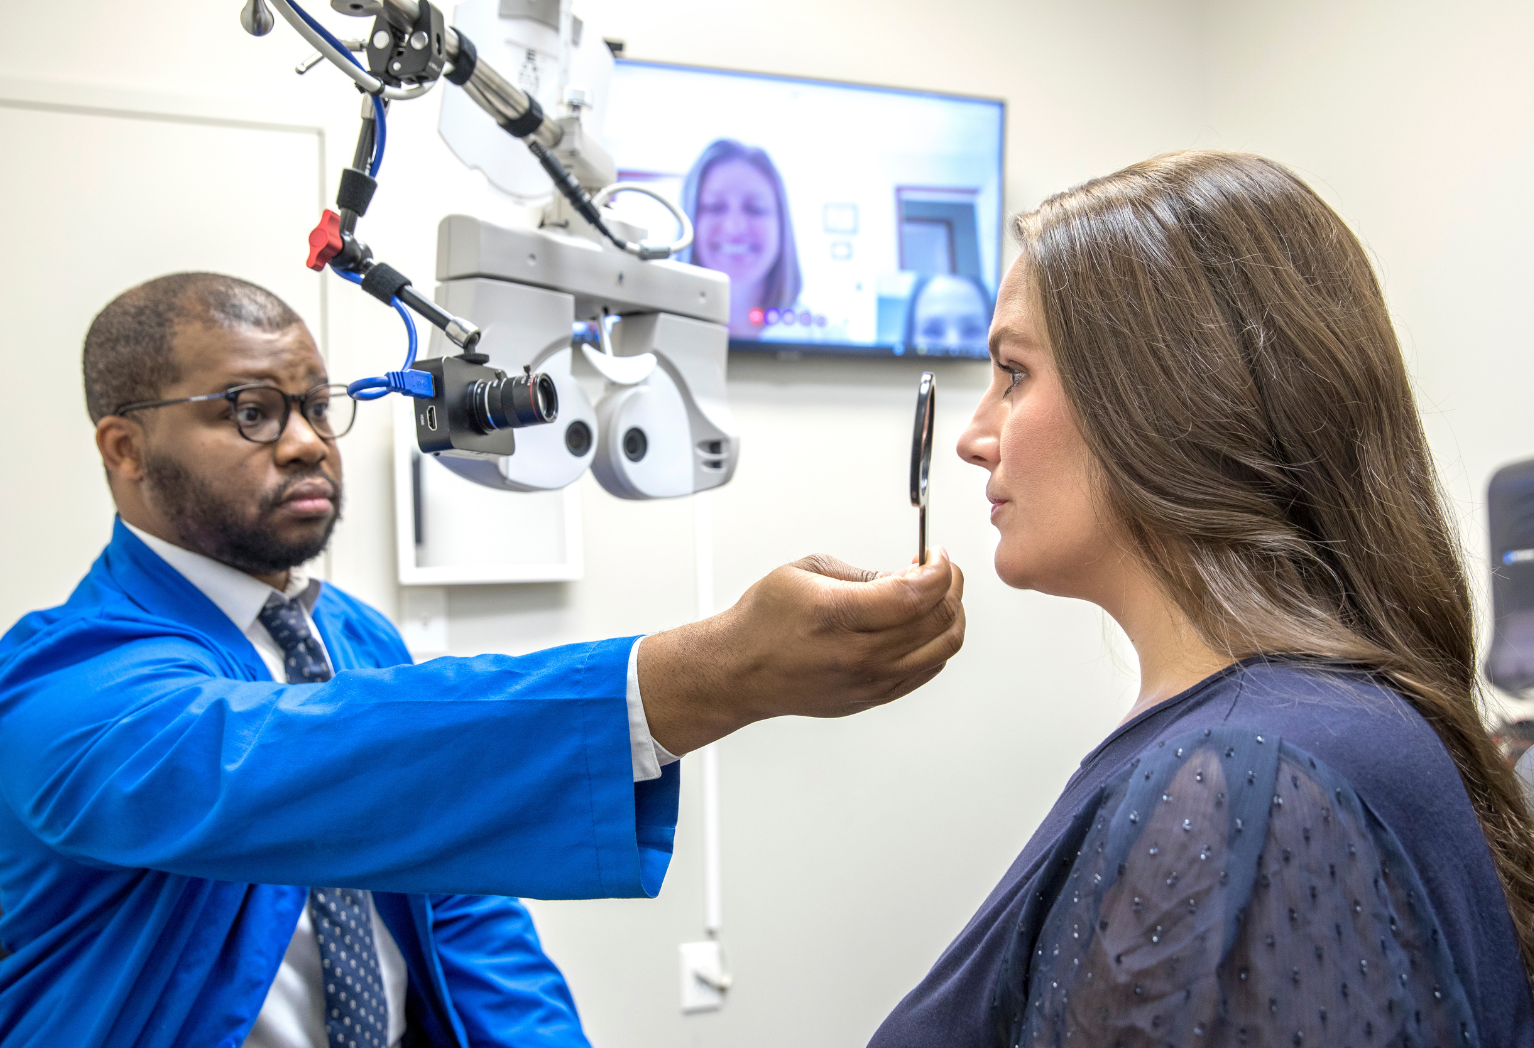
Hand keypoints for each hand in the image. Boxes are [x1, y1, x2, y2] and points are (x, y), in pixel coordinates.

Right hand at [637, 549, 965, 754]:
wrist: (740, 671)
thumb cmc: (763, 621)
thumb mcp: (806, 572)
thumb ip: (863, 573)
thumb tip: (908, 574)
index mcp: (838, 616)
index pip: (916, 594)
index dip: (939, 568)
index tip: (936, 554)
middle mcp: (858, 655)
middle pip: (937, 621)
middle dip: (950, 586)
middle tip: (941, 569)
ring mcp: (869, 682)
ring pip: (942, 649)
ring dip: (950, 615)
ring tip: (935, 595)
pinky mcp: (874, 698)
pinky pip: (928, 670)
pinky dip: (937, 643)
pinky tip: (923, 624)